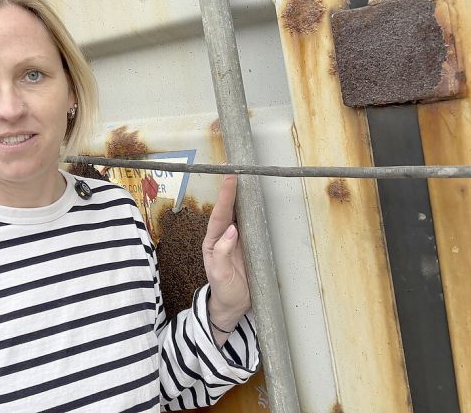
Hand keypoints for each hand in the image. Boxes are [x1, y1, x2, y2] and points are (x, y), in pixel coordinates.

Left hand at [202, 175, 250, 332]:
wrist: (234, 304)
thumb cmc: (224, 288)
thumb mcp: (221, 274)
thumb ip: (224, 253)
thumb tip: (232, 231)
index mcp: (213, 241)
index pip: (220, 214)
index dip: (225, 196)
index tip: (230, 178)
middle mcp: (224, 236)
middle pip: (228, 208)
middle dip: (231, 188)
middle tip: (236, 167)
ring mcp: (236, 239)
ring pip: (239, 214)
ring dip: (242, 196)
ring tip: (246, 177)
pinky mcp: (248, 244)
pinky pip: (251, 224)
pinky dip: (253, 210)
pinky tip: (256, 199)